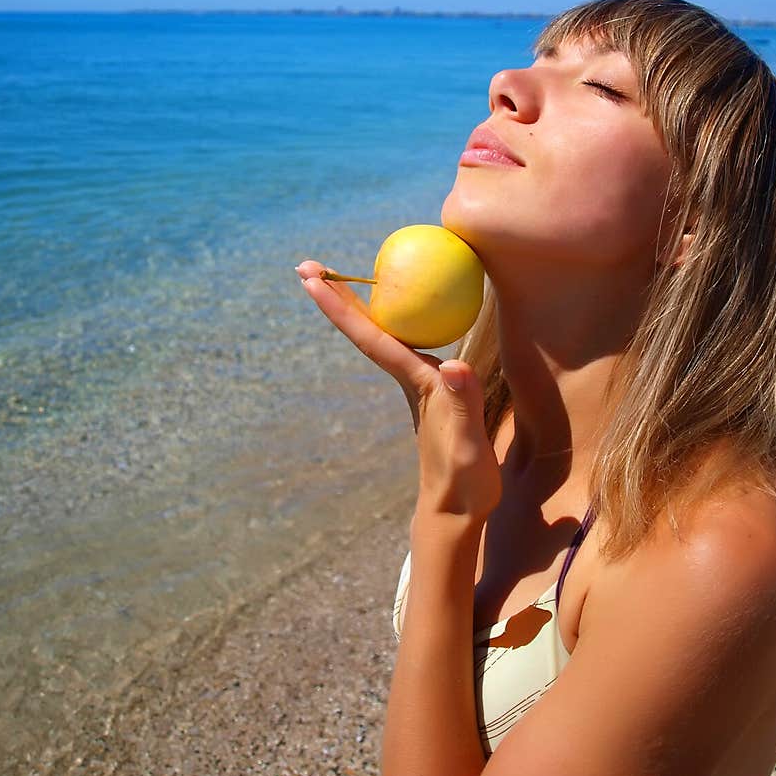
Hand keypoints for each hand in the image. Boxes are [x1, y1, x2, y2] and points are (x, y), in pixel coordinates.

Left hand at [296, 260, 501, 521]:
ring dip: (359, 305)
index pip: (371, 337)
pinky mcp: (428, 390)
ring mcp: (415, 384)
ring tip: (341, 277)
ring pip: (381, 334)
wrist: (457, 511)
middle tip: (307, 265)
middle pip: (365, 329)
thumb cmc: (463, 481)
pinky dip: (398, 318)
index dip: (341, 306)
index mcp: (413, 382)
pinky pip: (405, 342)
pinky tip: (410, 310)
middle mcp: (407, 377)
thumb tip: (452, 366)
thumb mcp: (467, 442)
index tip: (312, 277)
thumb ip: (462, 404)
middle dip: (337, 296)